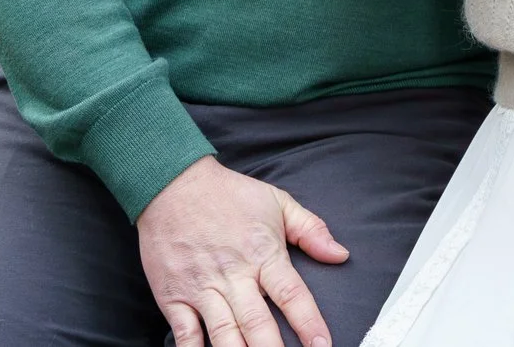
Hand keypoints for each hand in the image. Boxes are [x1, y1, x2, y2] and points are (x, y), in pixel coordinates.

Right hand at [139, 156, 348, 346]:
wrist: (172, 183)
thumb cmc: (228, 194)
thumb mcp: (277, 201)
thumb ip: (311, 229)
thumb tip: (341, 255)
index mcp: (263, 254)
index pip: (292, 295)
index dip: (309, 324)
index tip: (322, 346)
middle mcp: (234, 275)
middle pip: (258, 323)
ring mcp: (202, 288)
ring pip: (224, 334)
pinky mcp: (174, 296)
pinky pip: (186, 334)